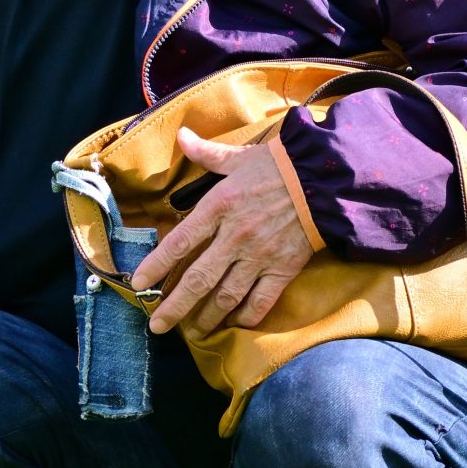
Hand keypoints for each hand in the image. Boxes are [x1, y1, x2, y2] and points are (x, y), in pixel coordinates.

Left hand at [130, 128, 319, 337]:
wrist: (327, 178)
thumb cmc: (280, 165)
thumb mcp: (239, 157)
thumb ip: (207, 153)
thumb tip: (181, 135)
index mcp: (218, 207)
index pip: (178, 243)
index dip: (156, 266)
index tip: (139, 284)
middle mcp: (234, 237)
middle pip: (197, 279)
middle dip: (174, 307)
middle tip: (157, 326)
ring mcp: (259, 256)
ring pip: (226, 296)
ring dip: (206, 317)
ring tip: (192, 332)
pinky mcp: (284, 269)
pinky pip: (261, 301)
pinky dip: (246, 317)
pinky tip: (233, 325)